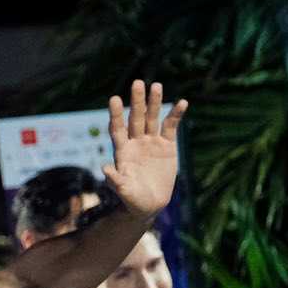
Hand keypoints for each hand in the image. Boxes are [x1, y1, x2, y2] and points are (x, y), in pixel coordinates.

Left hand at [101, 80, 188, 216]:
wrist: (150, 205)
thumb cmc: (132, 200)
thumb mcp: (123, 191)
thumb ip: (115, 180)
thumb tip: (104, 168)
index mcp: (123, 151)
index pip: (117, 129)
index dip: (115, 114)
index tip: (113, 99)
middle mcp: (136, 143)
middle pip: (135, 118)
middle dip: (136, 101)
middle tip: (137, 82)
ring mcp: (151, 142)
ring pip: (152, 118)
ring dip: (154, 103)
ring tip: (156, 85)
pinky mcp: (167, 146)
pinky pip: (171, 127)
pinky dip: (176, 115)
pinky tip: (182, 102)